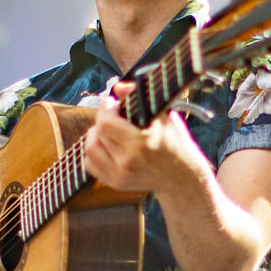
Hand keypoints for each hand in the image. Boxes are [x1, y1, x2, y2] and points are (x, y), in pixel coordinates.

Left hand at [82, 81, 208, 194]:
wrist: (180, 176)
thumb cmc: (175, 143)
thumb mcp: (164, 116)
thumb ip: (140, 98)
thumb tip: (119, 87)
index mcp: (141, 143)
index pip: (106, 123)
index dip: (106, 109)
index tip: (113, 103)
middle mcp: (128, 162)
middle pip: (98, 133)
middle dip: (102, 118)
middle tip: (112, 114)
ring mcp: (120, 175)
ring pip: (90, 148)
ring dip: (95, 134)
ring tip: (107, 129)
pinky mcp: (115, 183)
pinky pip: (90, 164)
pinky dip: (94, 151)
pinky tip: (105, 144)